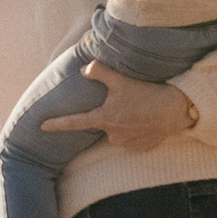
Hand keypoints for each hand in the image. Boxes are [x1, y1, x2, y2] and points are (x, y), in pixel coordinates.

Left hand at [40, 60, 193, 149]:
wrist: (174, 110)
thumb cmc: (145, 94)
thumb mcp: (120, 80)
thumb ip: (99, 72)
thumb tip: (84, 69)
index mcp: (103, 119)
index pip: (74, 122)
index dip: (57, 123)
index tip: (42, 126)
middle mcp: (112, 135)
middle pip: (104, 123)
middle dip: (112, 114)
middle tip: (129, 103)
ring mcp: (127, 144)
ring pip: (119, 132)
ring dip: (126, 123)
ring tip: (140, 111)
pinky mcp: (141, 148)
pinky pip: (134, 139)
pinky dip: (138, 130)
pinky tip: (147, 121)